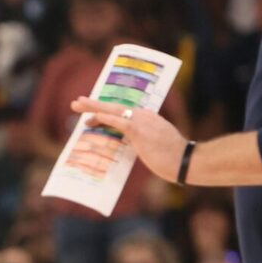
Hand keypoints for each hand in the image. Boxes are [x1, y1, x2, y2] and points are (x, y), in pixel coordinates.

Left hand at [69, 98, 187, 182]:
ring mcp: (141, 122)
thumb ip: (142, 141)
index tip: (92, 112)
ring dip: (93, 108)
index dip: (105, 111)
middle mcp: (143, 116)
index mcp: (147, 118)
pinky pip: (119, 121)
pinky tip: (93, 117)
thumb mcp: (155, 145)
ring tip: (77, 105)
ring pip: (113, 110)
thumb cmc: (173, 157)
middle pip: (114, 106)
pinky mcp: (139, 130)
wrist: (185, 160)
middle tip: (77, 102)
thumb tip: (133, 146)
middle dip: (94, 104)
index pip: (122, 112)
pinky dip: (105, 118)